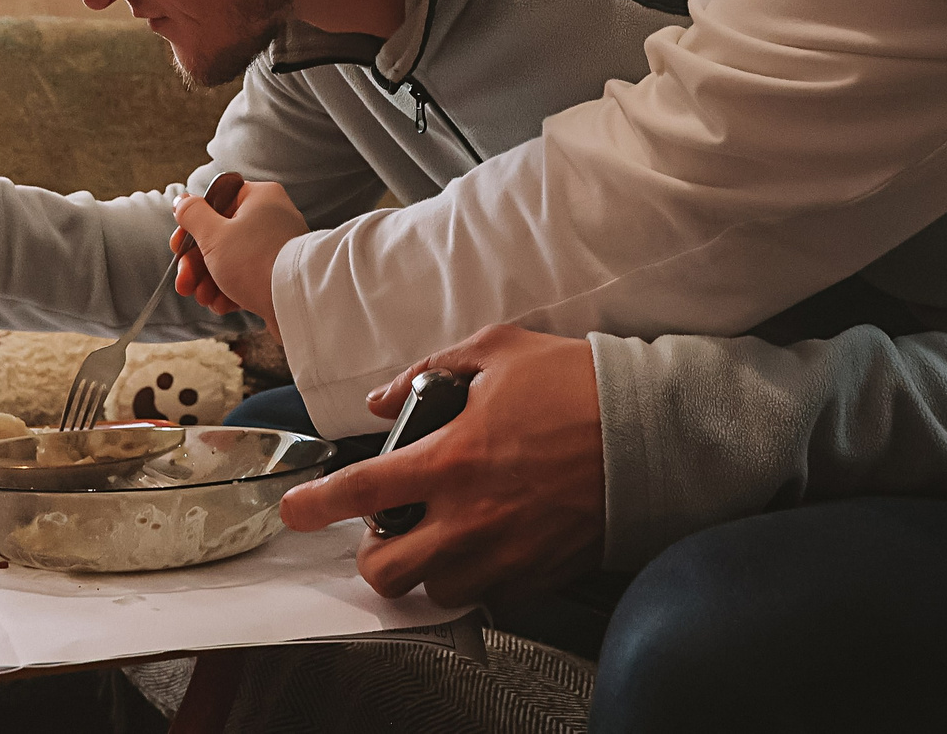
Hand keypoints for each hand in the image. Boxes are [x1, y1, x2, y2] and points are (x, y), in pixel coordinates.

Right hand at [172, 179, 306, 328]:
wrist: (297, 303)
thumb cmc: (255, 261)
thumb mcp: (214, 235)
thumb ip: (193, 215)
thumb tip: (182, 200)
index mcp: (259, 198)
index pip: (216, 203)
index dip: (192, 227)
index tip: (178, 247)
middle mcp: (271, 218)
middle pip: (220, 236)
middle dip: (196, 265)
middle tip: (184, 284)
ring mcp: (276, 248)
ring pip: (231, 261)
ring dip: (210, 282)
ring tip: (203, 299)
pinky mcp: (278, 275)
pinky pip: (247, 278)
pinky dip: (230, 291)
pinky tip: (222, 306)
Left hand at [278, 326, 603, 606]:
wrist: (652, 430)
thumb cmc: (576, 384)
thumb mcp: (497, 349)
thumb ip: (428, 370)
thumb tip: (383, 398)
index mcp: (451, 459)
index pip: (360, 493)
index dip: (314, 505)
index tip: (295, 510)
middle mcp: (471, 517)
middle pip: (387, 573)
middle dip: (372, 557)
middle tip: (385, 531)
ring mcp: (507, 553)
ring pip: (437, 592)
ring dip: (428, 568)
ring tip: (442, 534)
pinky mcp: (541, 575)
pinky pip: (492, 596)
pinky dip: (480, 577)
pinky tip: (490, 542)